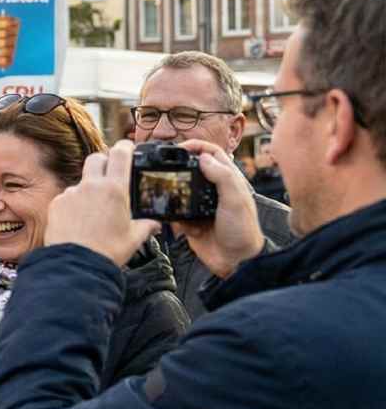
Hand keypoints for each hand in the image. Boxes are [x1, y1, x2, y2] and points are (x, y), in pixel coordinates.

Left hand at [44, 141, 160, 263]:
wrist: (77, 264)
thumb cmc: (107, 251)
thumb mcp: (134, 237)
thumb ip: (146, 226)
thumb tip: (155, 224)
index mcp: (114, 189)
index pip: (120, 154)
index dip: (125, 147)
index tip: (127, 147)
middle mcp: (91, 186)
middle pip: (96, 158)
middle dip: (103, 162)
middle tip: (110, 174)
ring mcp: (71, 193)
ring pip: (81, 181)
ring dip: (88, 188)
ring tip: (94, 210)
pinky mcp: (56, 203)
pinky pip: (67, 197)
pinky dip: (73, 204)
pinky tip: (78, 220)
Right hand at [174, 139, 264, 281]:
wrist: (236, 261)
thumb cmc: (243, 230)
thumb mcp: (235, 200)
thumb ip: (222, 177)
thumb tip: (203, 157)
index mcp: (229, 180)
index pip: (212, 153)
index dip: (196, 146)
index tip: (180, 148)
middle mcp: (214, 190)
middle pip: (192, 169)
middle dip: (179, 169)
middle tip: (164, 169)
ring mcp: (202, 205)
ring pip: (180, 191)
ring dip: (175, 196)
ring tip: (171, 199)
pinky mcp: (191, 221)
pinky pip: (176, 213)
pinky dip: (176, 218)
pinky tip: (184, 225)